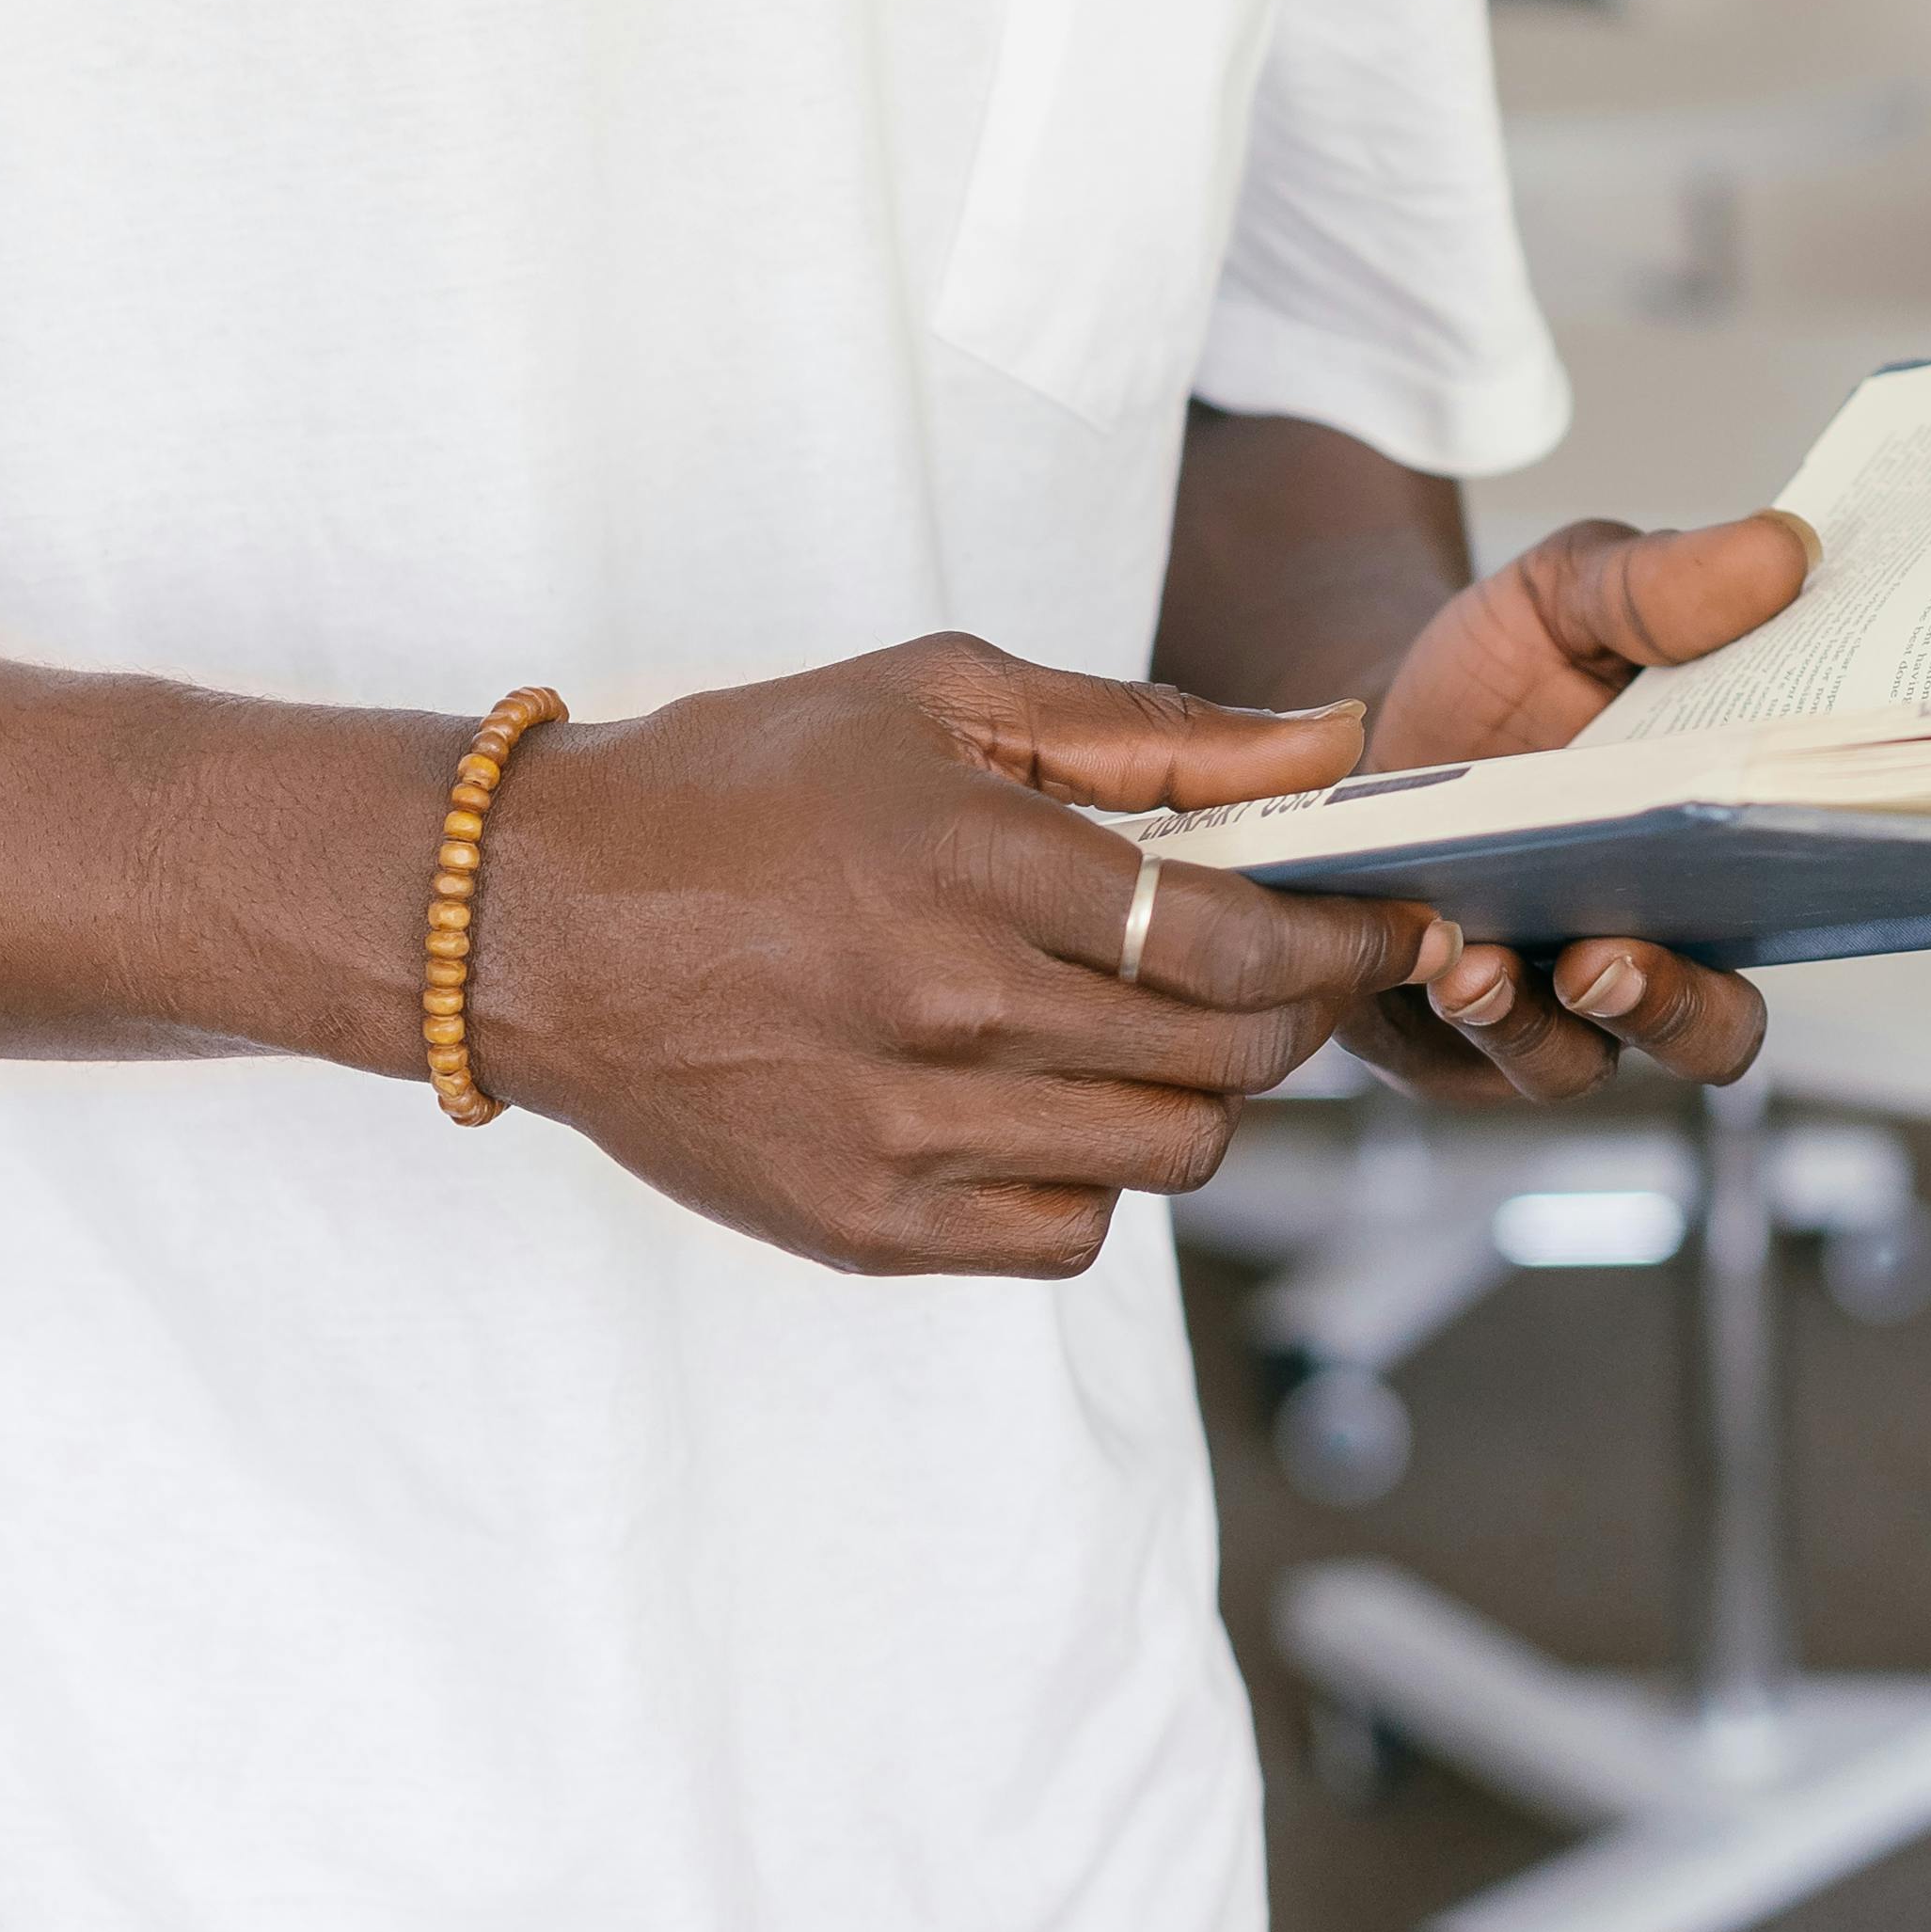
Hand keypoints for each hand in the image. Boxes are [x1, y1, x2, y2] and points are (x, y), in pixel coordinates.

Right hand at [470, 633, 1461, 1281]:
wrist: (540, 918)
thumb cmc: (746, 782)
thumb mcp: (941, 698)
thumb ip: (1150, 731)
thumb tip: (1330, 743)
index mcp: (973, 864)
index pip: (1233, 941)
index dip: (1343, 939)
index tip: (1390, 920)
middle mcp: (948, 1012)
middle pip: (1223, 1061)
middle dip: (1298, 1013)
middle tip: (1299, 967)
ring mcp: (906, 1139)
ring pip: (1164, 1156)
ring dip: (1204, 1094)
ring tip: (1165, 1025)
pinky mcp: (867, 1229)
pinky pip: (1067, 1233)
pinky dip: (1098, 1173)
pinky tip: (1057, 1094)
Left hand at [1341, 510, 1812, 1110]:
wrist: (1361, 717)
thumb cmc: (1500, 673)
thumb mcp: (1568, 593)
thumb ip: (1661, 583)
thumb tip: (1785, 548)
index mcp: (1718, 866)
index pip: (1802, 906)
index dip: (1832, 889)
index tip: (1816, 846)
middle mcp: (1649, 959)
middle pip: (1702, 1033)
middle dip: (1669, 1007)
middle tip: (1618, 955)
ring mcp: (1544, 1011)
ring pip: (1569, 1064)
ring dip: (1537, 1027)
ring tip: (1487, 965)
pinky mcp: (1438, 1039)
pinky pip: (1453, 1060)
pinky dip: (1445, 1021)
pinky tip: (1427, 957)